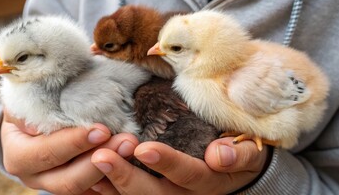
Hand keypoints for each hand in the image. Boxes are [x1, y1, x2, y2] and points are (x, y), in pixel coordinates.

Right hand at [1, 109, 138, 193]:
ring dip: (112, 169)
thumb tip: (52, 104)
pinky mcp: (76, 187)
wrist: (38, 116)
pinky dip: (113, 178)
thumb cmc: (37, 100)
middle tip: (126, 141)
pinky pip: (97, 190)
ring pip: (85, 188)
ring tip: (131, 147)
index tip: (102, 130)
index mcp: (18, 153)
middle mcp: (33, 175)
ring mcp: (54, 184)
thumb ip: (40, 98)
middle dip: (98, 160)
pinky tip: (130, 161)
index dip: (74, 143)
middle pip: (67, 179)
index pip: (46, 152)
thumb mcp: (31, 96)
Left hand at [90, 137, 270, 193]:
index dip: (167, 163)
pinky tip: (89, 180)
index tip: (143, 148)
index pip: (188, 175)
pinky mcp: (156, 194)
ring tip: (88, 166)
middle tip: (101, 156)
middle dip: (127, 177)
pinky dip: (109, 191)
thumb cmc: (241, 156)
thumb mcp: (250, 153)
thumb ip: (240, 153)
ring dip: (111, 186)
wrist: (235, 173)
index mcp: (209, 182)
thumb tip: (219, 155)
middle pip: (154, 194)